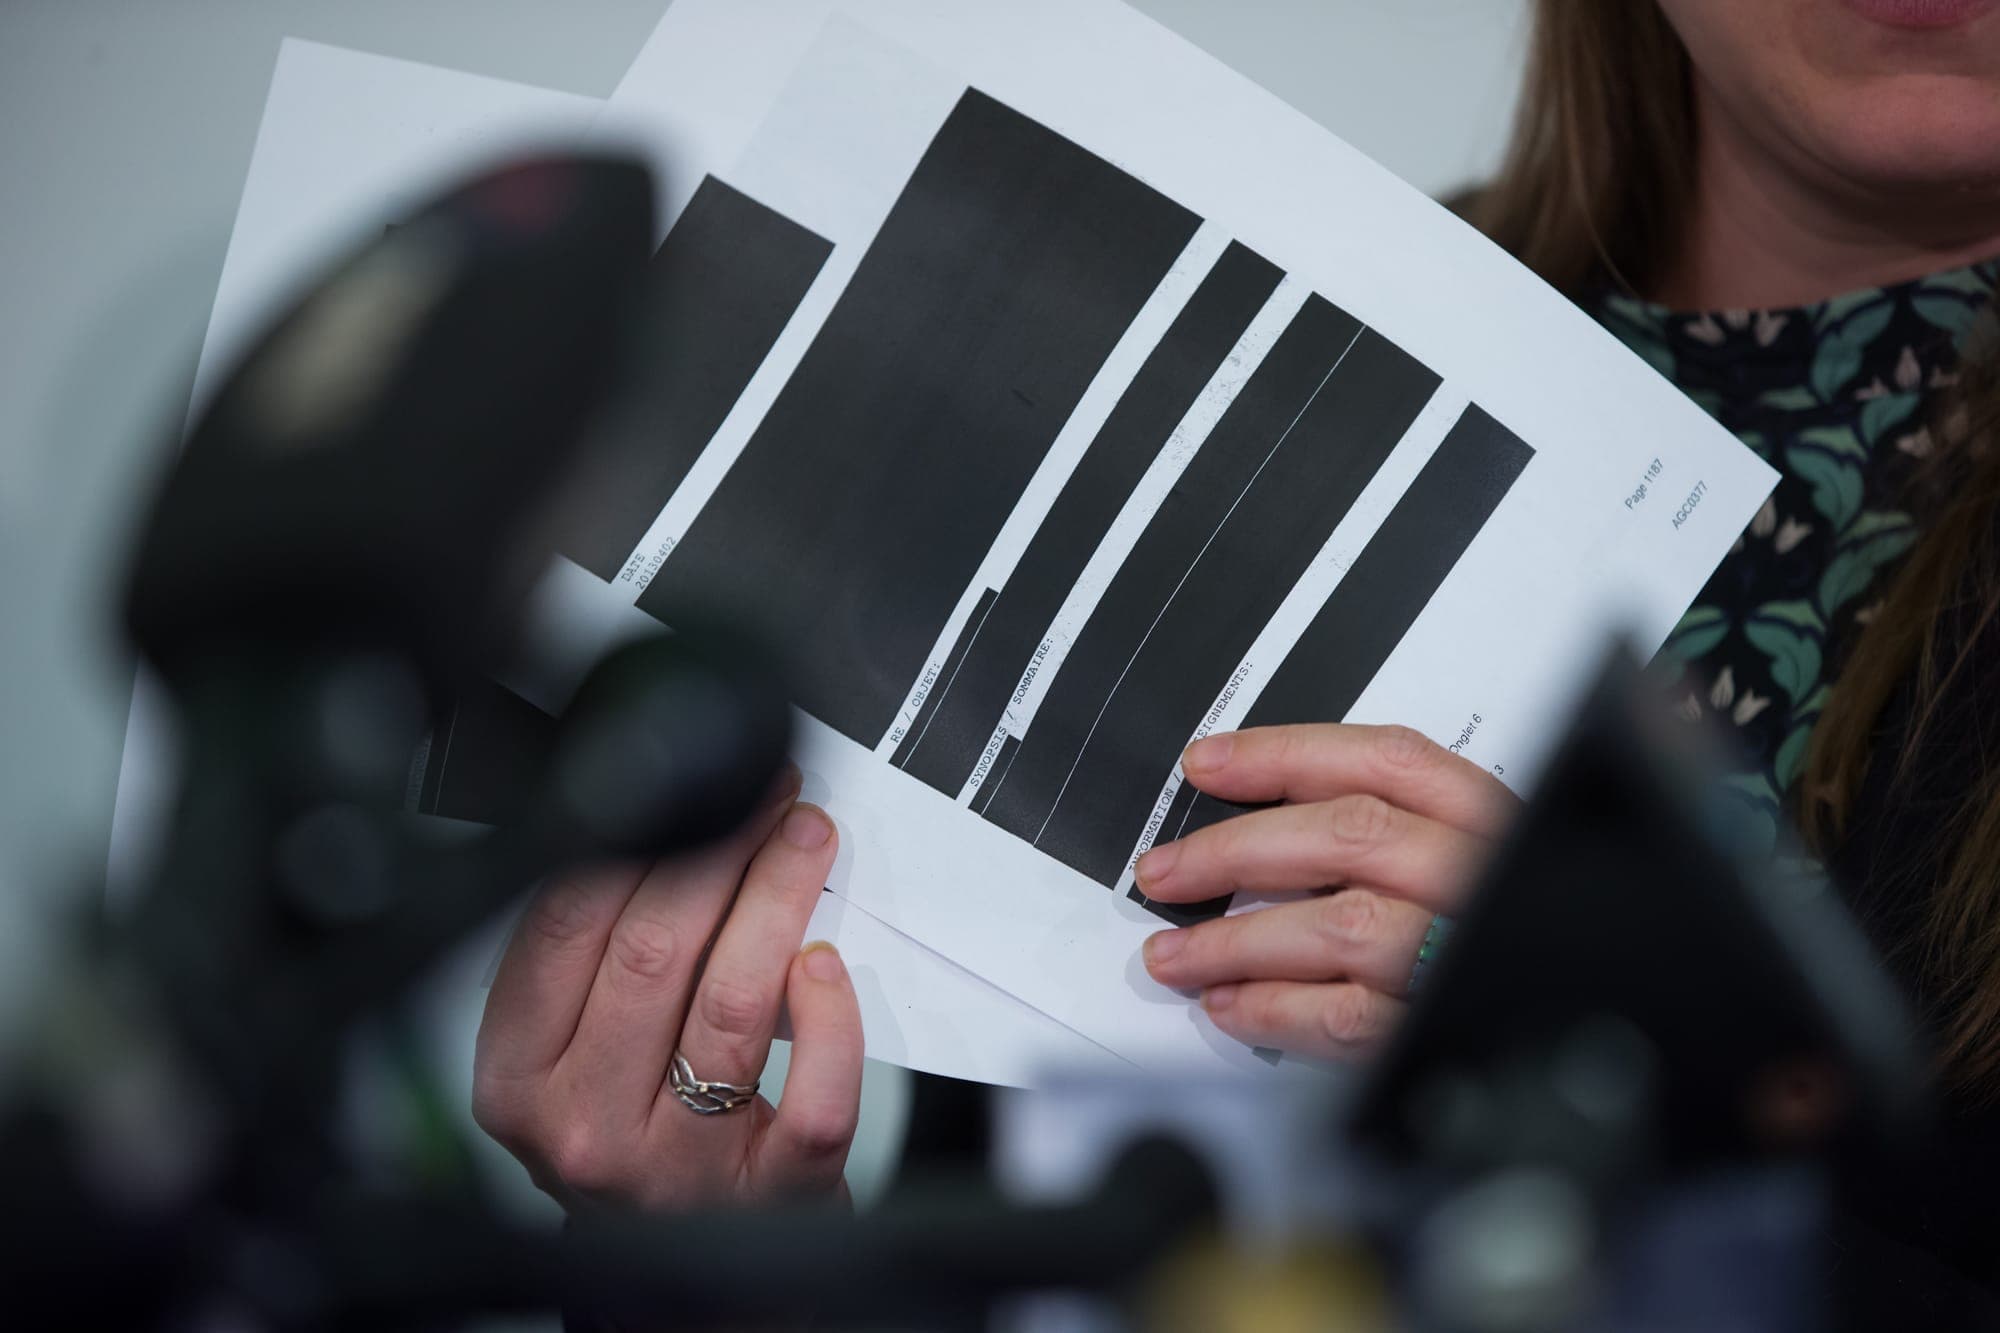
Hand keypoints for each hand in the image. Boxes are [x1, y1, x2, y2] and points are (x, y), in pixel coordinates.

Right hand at [471, 766, 861, 1208]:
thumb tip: (659, 832)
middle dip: (719, 849)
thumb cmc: (632, 1146)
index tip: (694, 788)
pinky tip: (828, 967)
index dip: (637, 836)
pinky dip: (829, 1020)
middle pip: (653, 951)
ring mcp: (680, 1169)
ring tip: (805, 841)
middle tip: (767, 799)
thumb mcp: (569, 1063)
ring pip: (732, 1003)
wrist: (688, 1286)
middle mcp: (587, 1126)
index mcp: (521, 1079)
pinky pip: (812, 1095)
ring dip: (778, 899)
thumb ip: (588, 969)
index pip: (564, 926)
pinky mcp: (773, 1196)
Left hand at [1135, 723, 1516, 1058]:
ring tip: (1176, 954)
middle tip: (1165, 870)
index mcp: (1486, 819)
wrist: (1594, 995)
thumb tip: (1269, 827)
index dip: (1283, 755)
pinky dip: (1274, 1010)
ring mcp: (1464, 952)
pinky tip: (1231, 1005)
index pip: (1380, 761)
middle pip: (1345, 835)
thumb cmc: (1515, 925)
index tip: (1209, 765)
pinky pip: (1346, 1016)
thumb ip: (1398, 830)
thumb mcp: (1477, 853)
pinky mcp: (1441, 1027)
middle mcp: (1479, 877)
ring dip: (1235, 943)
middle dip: (1234, 850)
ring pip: (1337, 927)